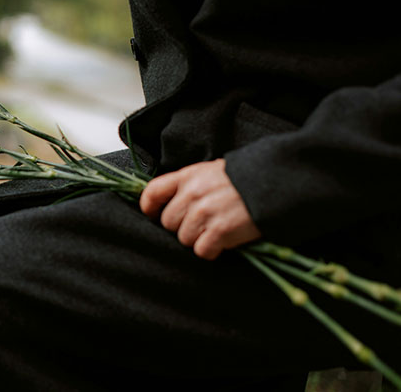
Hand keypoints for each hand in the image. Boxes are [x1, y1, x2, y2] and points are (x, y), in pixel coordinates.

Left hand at [139, 159, 260, 259]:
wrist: (274, 183)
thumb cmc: (242, 179)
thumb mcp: (210, 172)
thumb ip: (188, 185)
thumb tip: (170, 203)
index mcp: (187, 176)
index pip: (152, 192)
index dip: (149, 207)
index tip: (154, 214)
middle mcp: (192, 194)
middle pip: (168, 222)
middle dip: (182, 227)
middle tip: (202, 223)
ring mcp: (204, 213)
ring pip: (184, 239)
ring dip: (199, 239)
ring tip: (216, 229)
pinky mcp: (219, 231)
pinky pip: (202, 251)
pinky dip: (212, 250)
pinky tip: (223, 241)